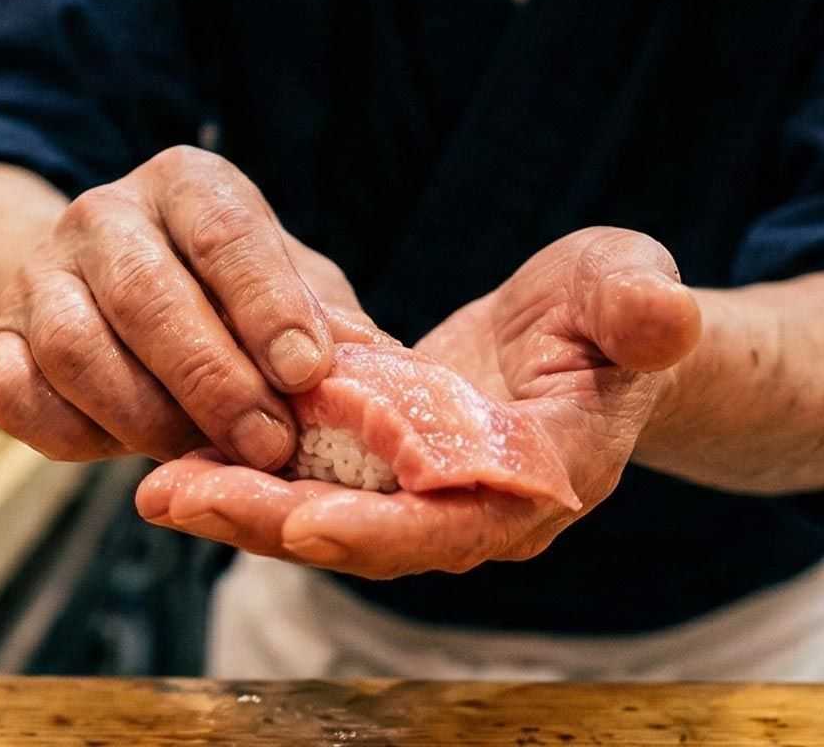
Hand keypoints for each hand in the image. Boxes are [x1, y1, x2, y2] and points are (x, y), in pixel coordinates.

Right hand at [0, 147, 375, 470]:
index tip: (308, 372)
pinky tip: (129, 450)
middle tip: (268, 445)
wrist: (99, 288)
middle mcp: (104, 214)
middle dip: (214, 381)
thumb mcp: (287, 284)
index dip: (268, 305)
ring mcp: (40, 274)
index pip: (226, 233)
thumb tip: (386, 374)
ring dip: (148, 417)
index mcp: (188, 184)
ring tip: (205, 457)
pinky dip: (76, 436)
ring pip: (79, 350)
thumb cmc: (220, 290)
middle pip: (148, 295)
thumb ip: (331, 322)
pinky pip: (19, 396)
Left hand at [134, 227, 701, 578]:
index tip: (309, 521)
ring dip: (242, 508)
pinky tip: (178, 454)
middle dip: (274, 522)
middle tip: (182, 497)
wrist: (587, 336)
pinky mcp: (384, 469)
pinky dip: (247, 474)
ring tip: (158, 487)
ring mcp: (424, 495)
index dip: (387, 527)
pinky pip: (310, 482)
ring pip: (326, 517)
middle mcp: (475, 507)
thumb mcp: (630, 287)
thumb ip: (641, 306)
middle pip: (369, 535)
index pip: (460, 520)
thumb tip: (665, 316)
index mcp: (542, 476)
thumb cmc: (614, 309)